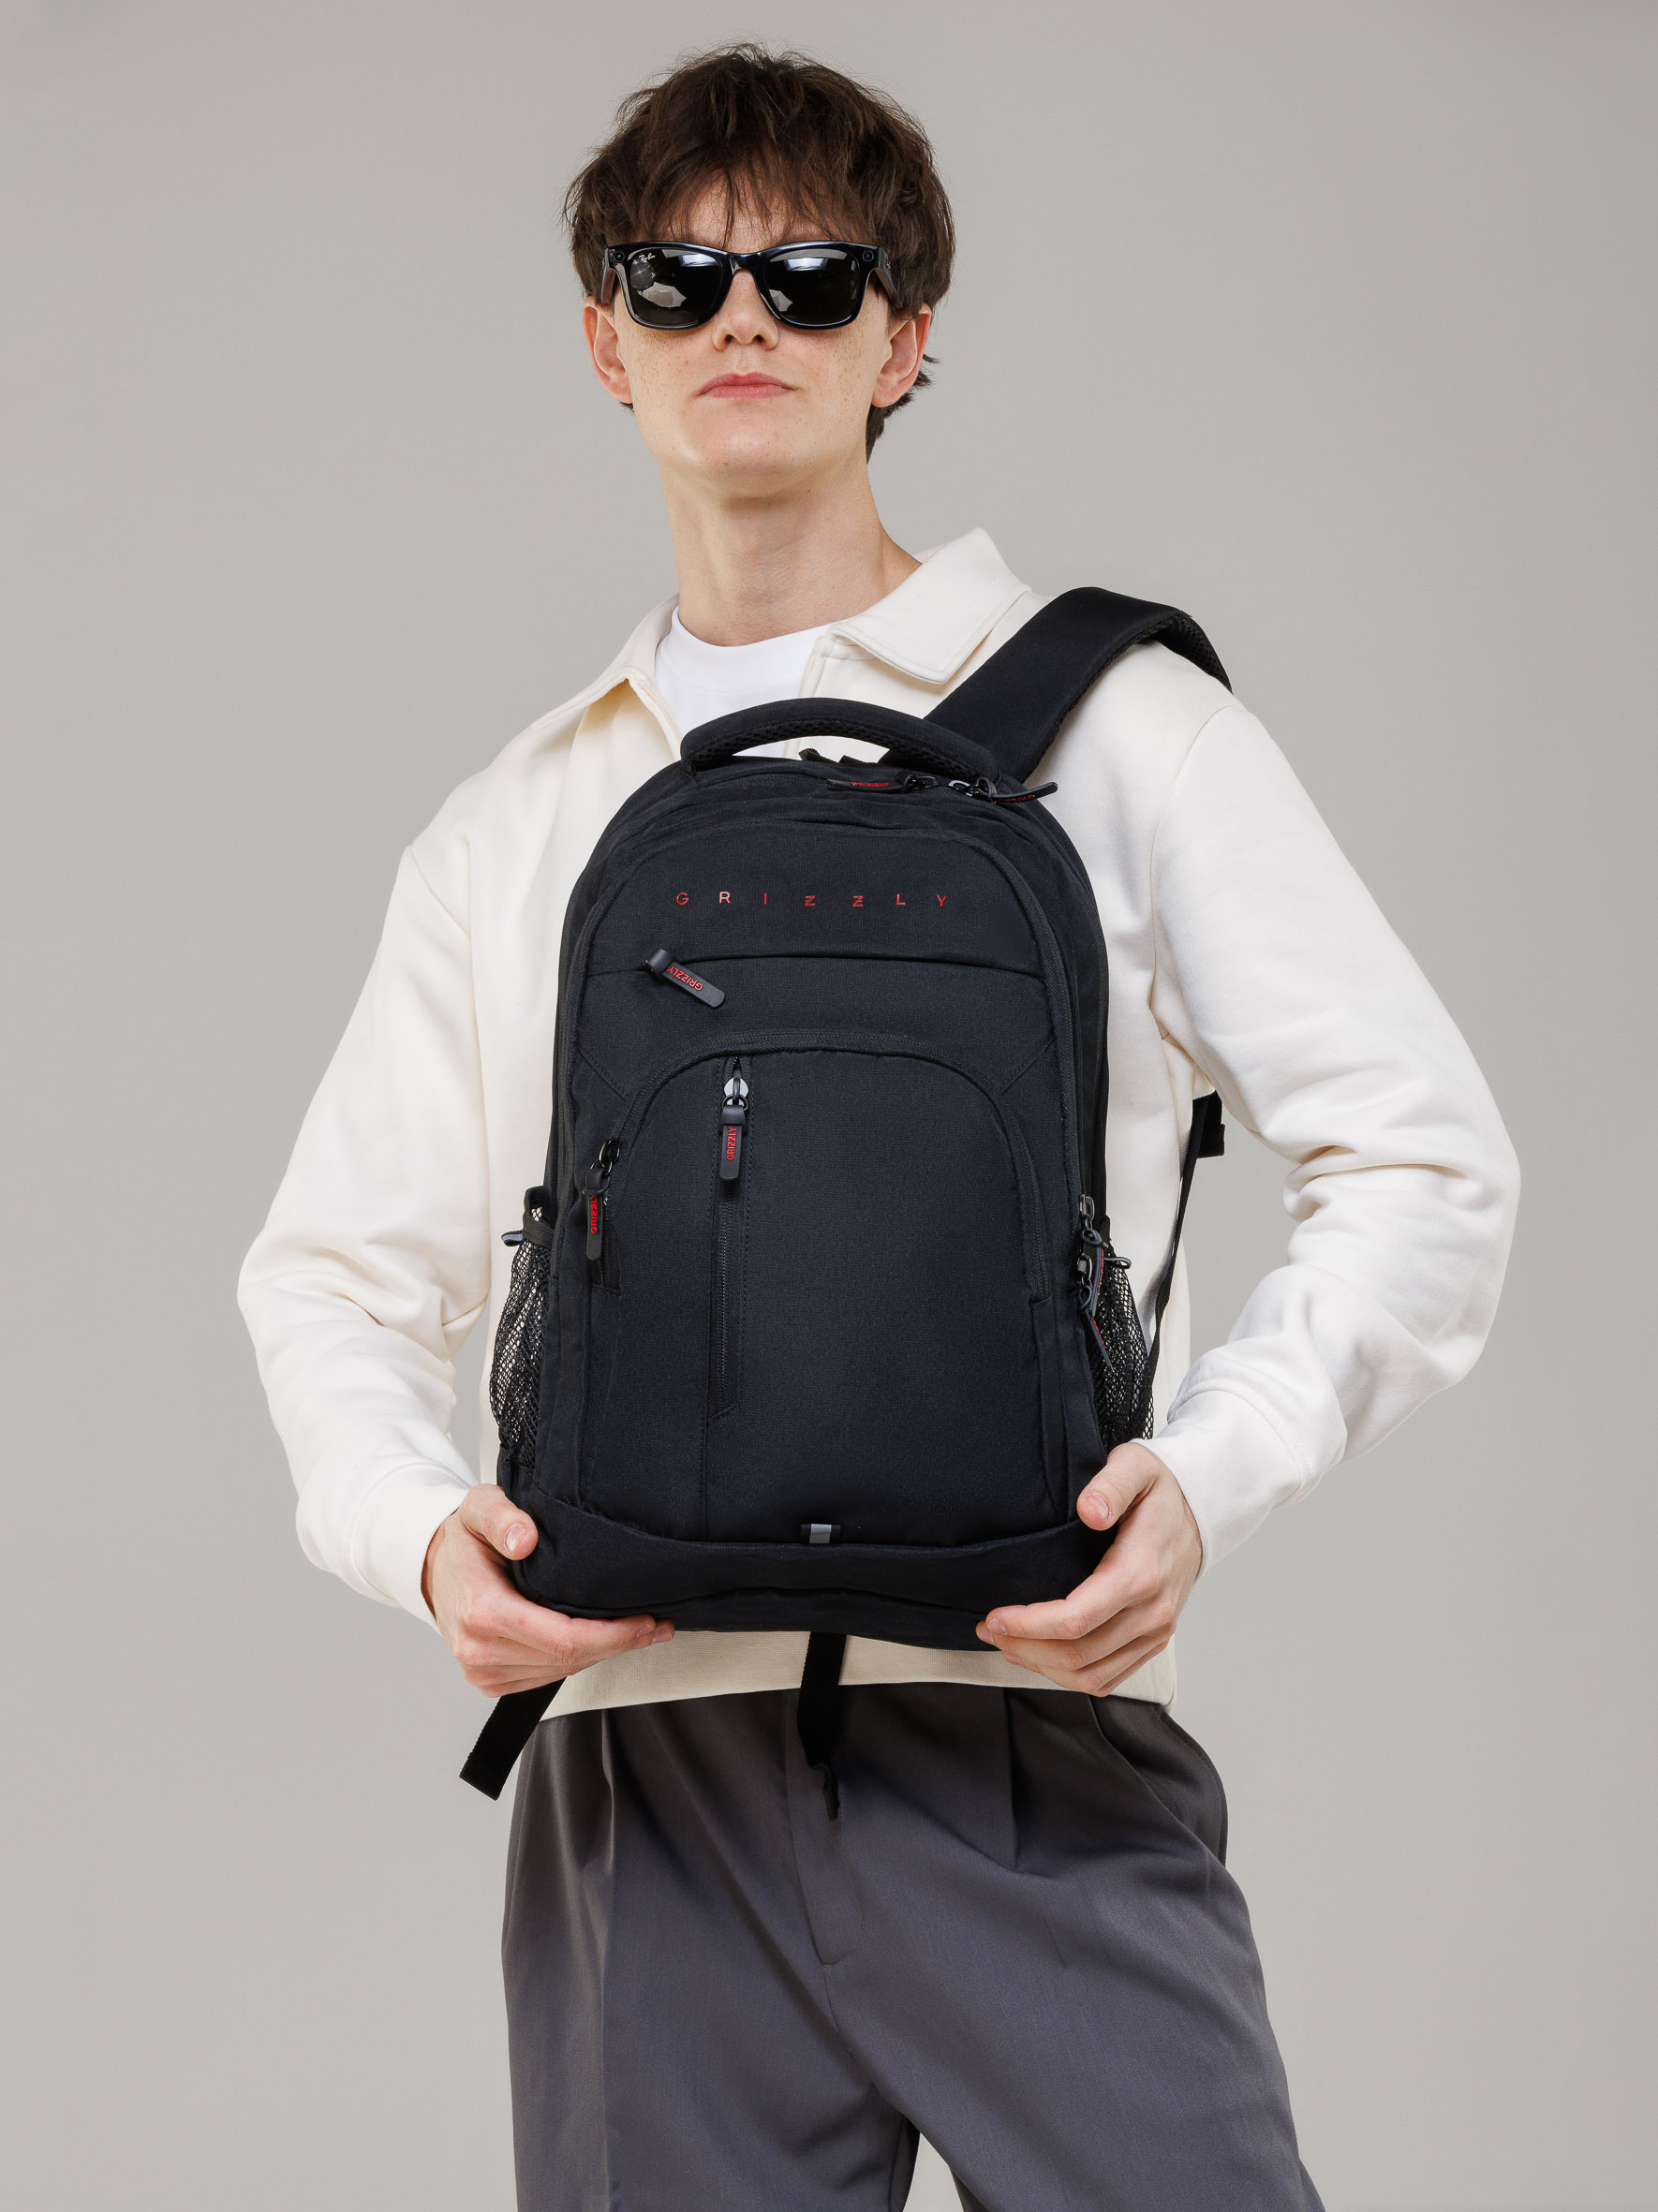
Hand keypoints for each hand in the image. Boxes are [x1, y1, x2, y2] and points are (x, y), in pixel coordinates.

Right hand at [422, 1484, 671, 1695]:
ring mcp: (483, 1670)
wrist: (434, 1568)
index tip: (646, 1621)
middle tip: (657, 1626)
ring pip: (559, 1672)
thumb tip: (526, 1539)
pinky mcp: (489, 1680)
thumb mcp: (480, 1508)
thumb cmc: (464, 1538)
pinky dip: (575, 1661)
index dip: (612, 1635)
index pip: (563, 1638)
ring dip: (601, 1654)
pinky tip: (598, 1642)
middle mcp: (480, 1650)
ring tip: (637, 1632)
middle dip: (618, 1644)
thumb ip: (503, 1517)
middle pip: (568, 1659)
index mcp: (483, 1612)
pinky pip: (544, 1678)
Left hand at [975, 1443, 1201, 1693]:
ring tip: (1006, 1644)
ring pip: (1091, 1674)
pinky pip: (1108, 1677)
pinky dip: (1070, 1676)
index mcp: (1140, 1573)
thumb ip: (1110, 1485)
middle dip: (1025, 1646)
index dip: (1028, 1625)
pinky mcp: (1153, 1641)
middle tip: (988, 1629)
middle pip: (1078, 1654)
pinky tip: (1040, 1656)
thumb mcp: (1135, 1467)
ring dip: (1042, 1667)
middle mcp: (1152, 1611)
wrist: (1201, 1512)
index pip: (1076, 1619)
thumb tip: (1089, 1511)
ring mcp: (1155, 1631)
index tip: (994, 1617)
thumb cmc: (1160, 1490)